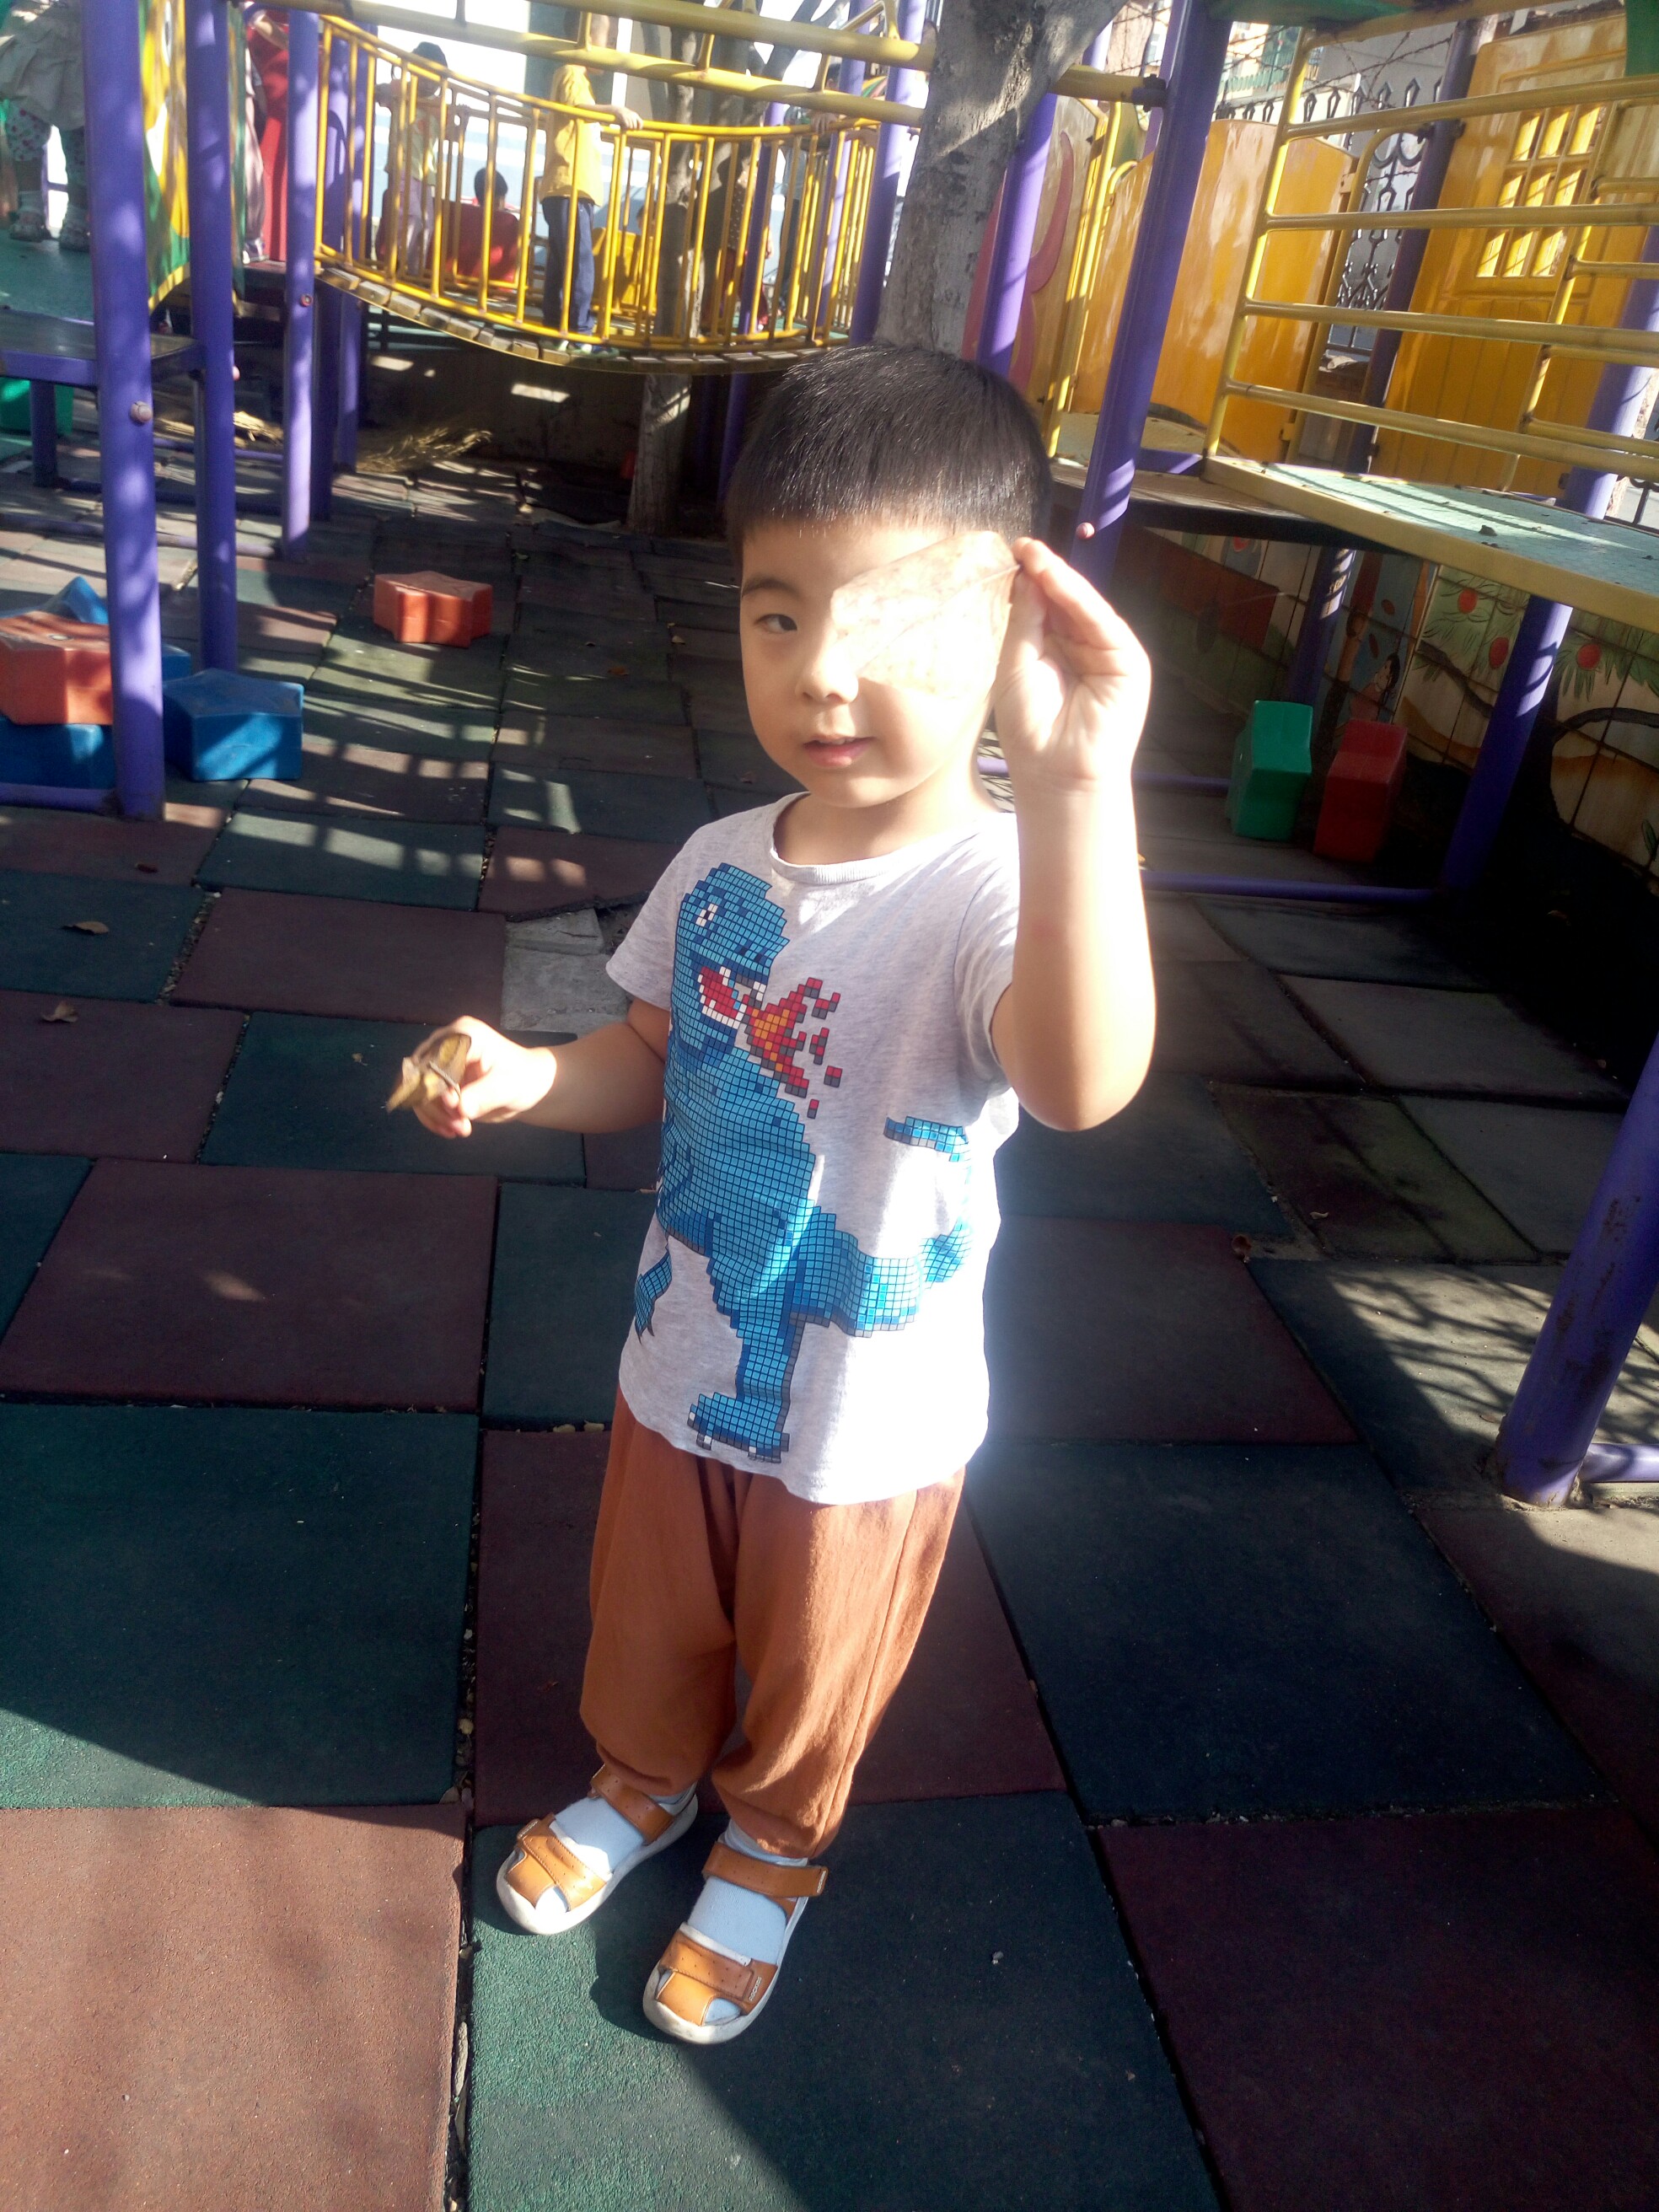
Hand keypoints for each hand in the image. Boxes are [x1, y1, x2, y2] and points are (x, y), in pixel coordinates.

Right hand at [409, 1017, 555, 1138]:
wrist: (528, 1085)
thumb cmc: (523, 1078)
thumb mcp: (507, 1087)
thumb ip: (483, 1095)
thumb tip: (458, 1107)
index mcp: (464, 1036)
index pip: (434, 1058)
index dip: (437, 1086)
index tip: (454, 1108)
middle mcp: (446, 1044)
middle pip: (420, 1074)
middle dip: (435, 1105)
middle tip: (461, 1126)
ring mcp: (440, 1061)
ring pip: (418, 1090)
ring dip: (434, 1115)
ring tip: (461, 1130)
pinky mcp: (439, 1079)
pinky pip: (423, 1100)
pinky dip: (433, 1118)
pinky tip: (451, 1130)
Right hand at [611, 105, 642, 129]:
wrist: (618, 109)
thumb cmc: (625, 115)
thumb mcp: (631, 116)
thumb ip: (635, 121)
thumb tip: (639, 128)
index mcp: (635, 115)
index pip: (641, 122)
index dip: (640, 127)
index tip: (637, 129)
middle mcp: (633, 115)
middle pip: (635, 126)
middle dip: (633, 129)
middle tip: (630, 128)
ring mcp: (628, 116)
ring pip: (631, 127)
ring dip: (628, 128)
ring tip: (626, 127)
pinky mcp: (624, 117)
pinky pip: (627, 125)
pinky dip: (626, 127)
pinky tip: (624, 126)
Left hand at [990, 537, 1149, 795]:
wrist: (1055, 773)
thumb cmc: (1031, 728)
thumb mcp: (1017, 663)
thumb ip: (1026, 620)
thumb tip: (1027, 574)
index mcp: (1055, 649)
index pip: (1047, 604)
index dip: (1033, 579)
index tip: (1015, 551)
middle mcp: (1083, 646)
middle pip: (1066, 599)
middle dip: (1045, 572)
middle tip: (1023, 545)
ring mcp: (1108, 652)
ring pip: (1084, 605)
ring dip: (1060, 578)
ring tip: (1034, 555)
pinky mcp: (1127, 661)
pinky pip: (1101, 621)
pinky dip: (1079, 598)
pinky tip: (1057, 579)